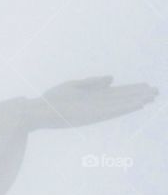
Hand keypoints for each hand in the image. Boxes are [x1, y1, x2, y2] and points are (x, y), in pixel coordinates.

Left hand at [31, 76, 156, 128]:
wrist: (38, 111)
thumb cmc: (53, 99)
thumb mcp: (74, 86)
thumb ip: (93, 83)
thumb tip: (112, 78)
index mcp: (93, 97)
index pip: (117, 93)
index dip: (132, 89)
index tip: (146, 86)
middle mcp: (97, 105)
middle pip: (122, 98)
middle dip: (138, 95)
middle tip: (157, 92)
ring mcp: (95, 111)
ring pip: (120, 105)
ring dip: (136, 101)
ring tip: (151, 97)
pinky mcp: (91, 115)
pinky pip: (112, 111)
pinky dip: (124, 108)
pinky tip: (136, 104)